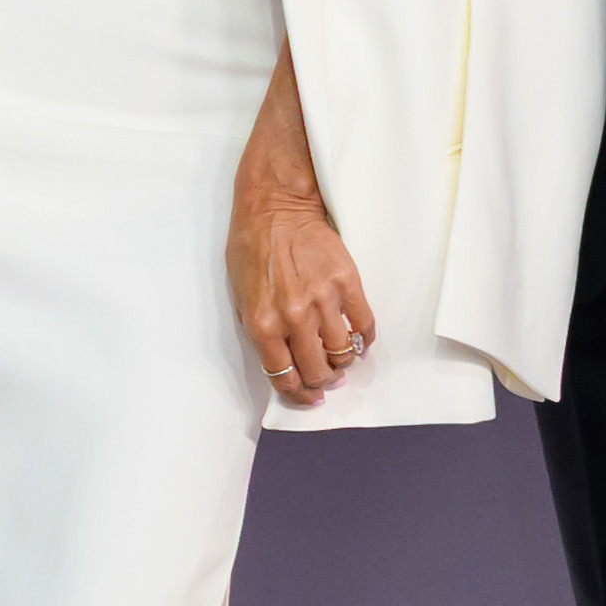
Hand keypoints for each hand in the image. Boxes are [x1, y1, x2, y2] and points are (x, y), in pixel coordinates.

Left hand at [229, 179, 372, 406]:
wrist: (276, 208)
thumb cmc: (252, 249)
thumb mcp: (241, 297)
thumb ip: (260, 332)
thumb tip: (283, 363)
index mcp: (262, 324)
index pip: (285, 377)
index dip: (298, 394)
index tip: (307, 396)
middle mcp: (293, 318)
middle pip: (318, 371)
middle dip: (322, 382)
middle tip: (326, 379)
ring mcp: (323, 301)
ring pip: (343, 354)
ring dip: (342, 364)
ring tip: (340, 360)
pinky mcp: (348, 284)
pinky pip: (364, 326)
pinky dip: (363, 340)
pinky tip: (357, 341)